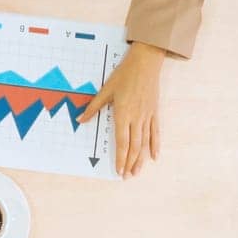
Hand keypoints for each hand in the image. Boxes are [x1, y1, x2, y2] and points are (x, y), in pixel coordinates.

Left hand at [78, 41, 163, 177]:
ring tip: (137, 171)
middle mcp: (136, 118)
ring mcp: (147, 116)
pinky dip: (155, 145)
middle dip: (130, 163)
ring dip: (141, 159)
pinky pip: (155, 132)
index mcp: (123, 113)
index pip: (122, 142)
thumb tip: (81, 119)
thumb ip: (94, 107)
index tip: (119, 170)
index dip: (121, 158)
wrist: (146, 62)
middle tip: (127, 176)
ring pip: (145, 143)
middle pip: (134, 146)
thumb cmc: (125, 74)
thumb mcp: (106, 90)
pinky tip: (154, 156)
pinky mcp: (154, 112)